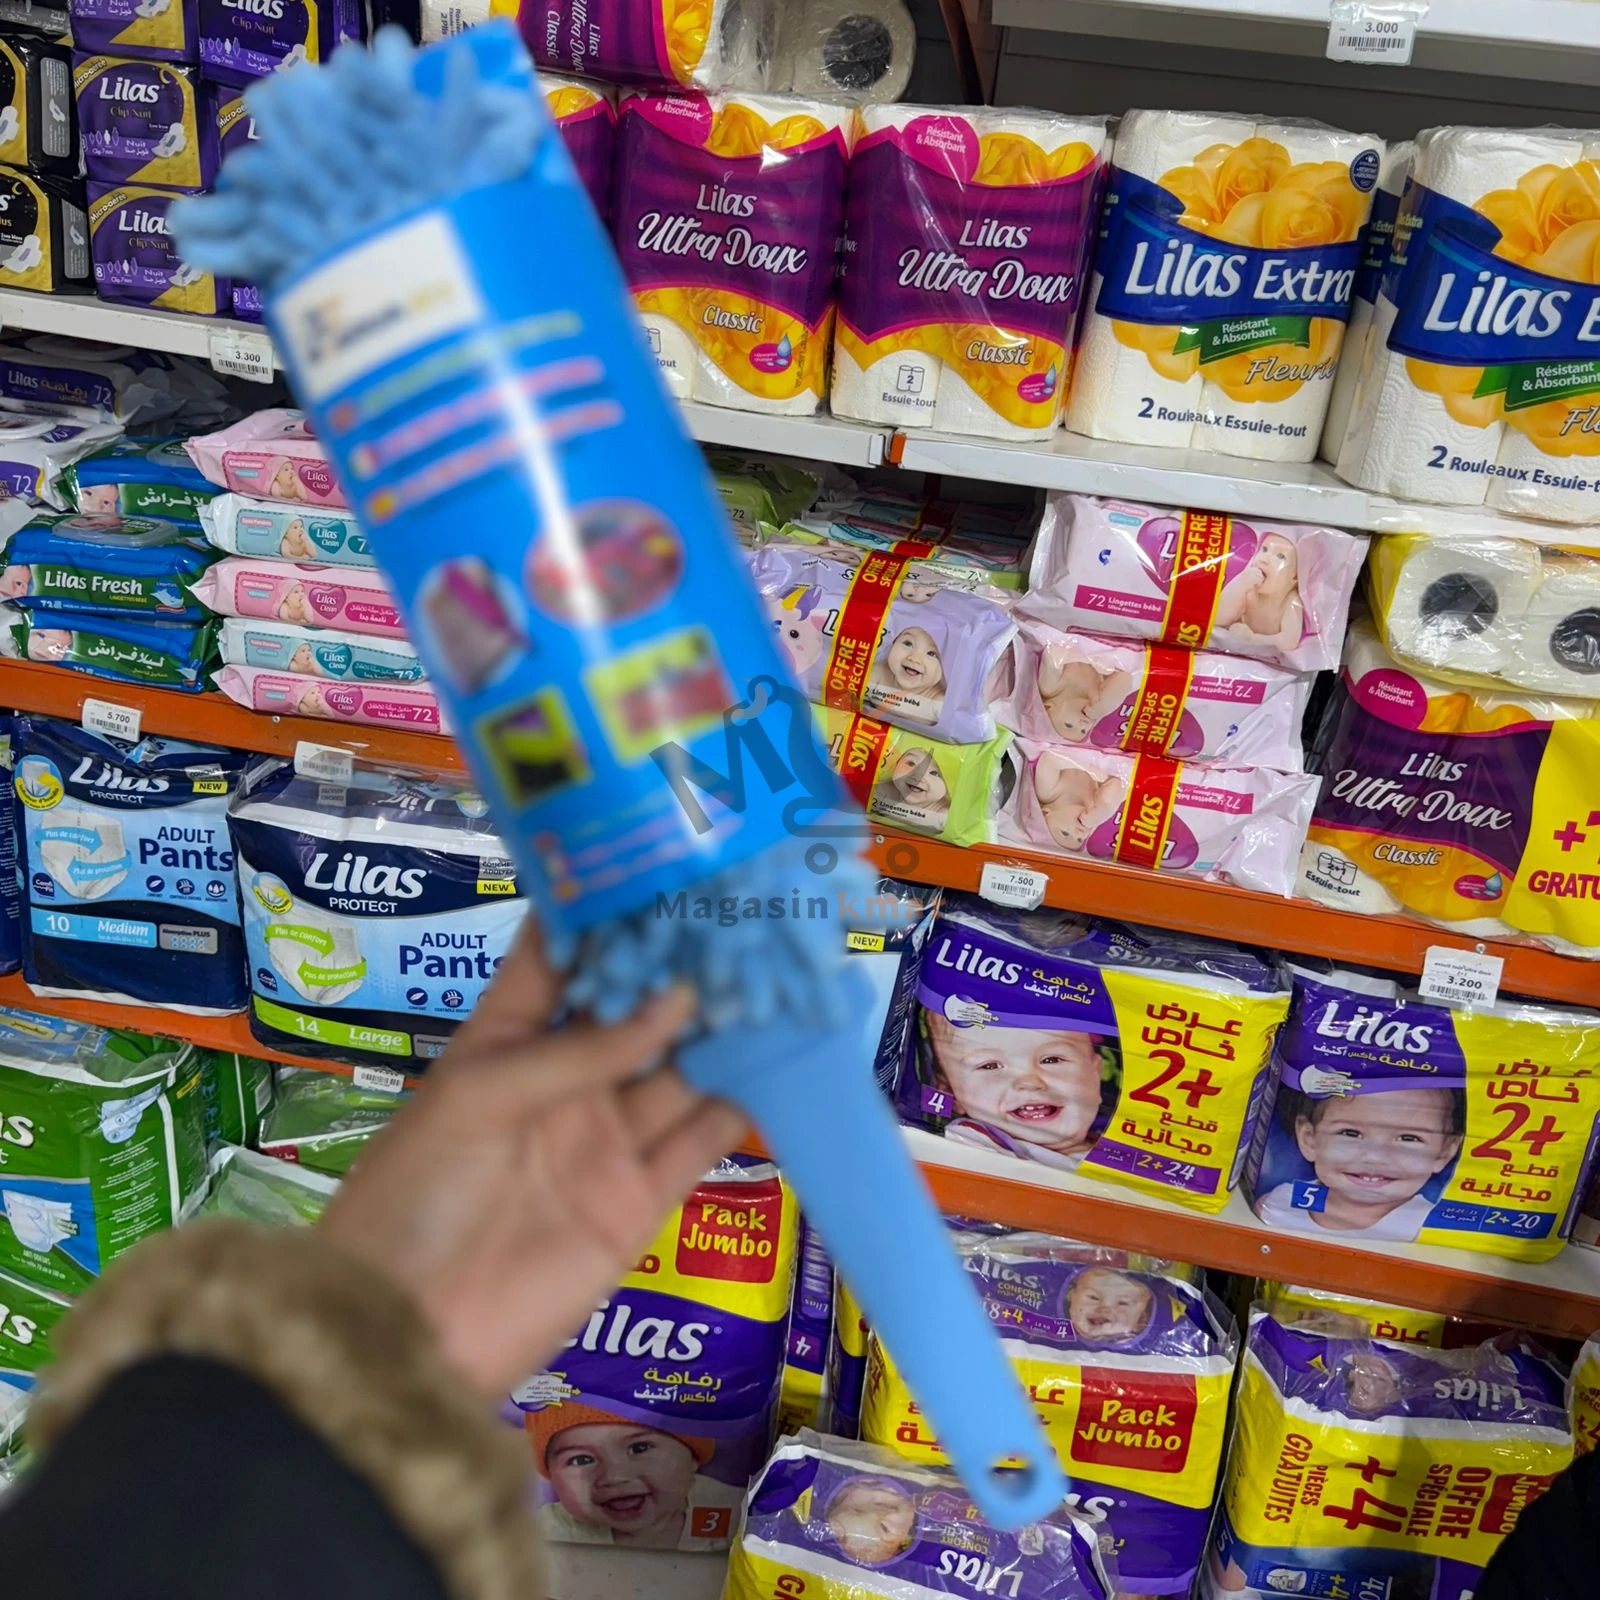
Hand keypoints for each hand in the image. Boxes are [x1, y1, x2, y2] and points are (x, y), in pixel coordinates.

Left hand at [319, 919, 747, 1396]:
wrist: (408, 1335)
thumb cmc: (419, 1192)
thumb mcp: (482, 1098)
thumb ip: (582, 1051)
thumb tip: (679, 996)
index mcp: (507, 1038)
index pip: (560, 956)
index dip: (606, 911)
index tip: (665, 859)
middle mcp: (564, 1077)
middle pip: (633, 1008)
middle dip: (683, 965)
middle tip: (749, 914)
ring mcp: (605, 1137)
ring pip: (679, 1067)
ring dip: (725, 1028)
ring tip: (783, 974)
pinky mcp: (640, 1198)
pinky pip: (700, 1139)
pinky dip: (742, 1105)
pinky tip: (785, 1062)